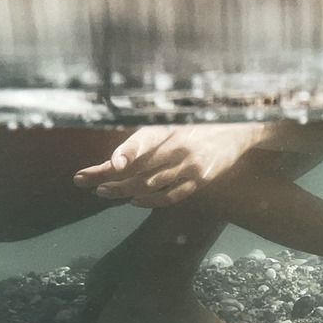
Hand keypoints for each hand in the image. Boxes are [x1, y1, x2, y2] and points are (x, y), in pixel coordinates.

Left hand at [73, 123, 266, 206]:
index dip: (127, 153)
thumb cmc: (199, 125)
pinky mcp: (199, 180)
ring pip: (151, 184)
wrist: (237, 130)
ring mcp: (189, 167)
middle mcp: (177, 149)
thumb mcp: (174, 122)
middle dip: (110, 178)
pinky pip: (171, 196)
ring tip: (103, 192)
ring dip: (124, 191)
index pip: (144, 142)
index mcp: (169, 129)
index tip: (112, 164)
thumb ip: (150, 137)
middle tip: (85, 181)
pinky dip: (151, 201)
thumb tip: (118, 155)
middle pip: (139, 169)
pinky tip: (135, 201)